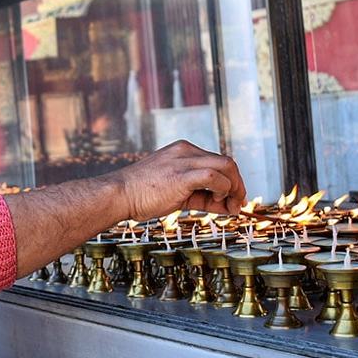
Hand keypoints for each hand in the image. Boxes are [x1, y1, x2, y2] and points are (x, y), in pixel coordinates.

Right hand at [111, 140, 245, 220]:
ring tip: (231, 206)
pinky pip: (214, 177)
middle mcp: (186, 151)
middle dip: (238, 184)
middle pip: (227, 162)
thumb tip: (224, 205)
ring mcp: (184, 160)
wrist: (119, 195)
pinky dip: (223, 190)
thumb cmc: (142, 196)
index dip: (229, 182)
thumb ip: (199, 195)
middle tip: (238, 204)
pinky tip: (217, 202)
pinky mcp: (183, 174)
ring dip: (234, 188)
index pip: (216, 162)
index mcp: (182, 151)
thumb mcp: (175, 192)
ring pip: (226, 166)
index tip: (231, 200)